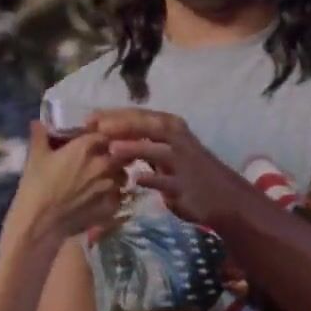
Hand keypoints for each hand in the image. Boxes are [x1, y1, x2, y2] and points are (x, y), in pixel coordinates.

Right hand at [6, 121, 126, 242]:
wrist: (39, 222)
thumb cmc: (36, 186)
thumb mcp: (35, 157)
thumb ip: (40, 136)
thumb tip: (38, 122)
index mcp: (86, 146)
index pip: (104, 133)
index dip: (100, 137)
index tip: (93, 141)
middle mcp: (104, 163)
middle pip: (118, 153)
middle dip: (111, 155)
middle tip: (99, 161)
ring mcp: (110, 185)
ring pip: (123, 175)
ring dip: (115, 175)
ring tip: (102, 181)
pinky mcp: (111, 205)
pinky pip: (119, 196)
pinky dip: (113, 196)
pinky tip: (101, 199)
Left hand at [87, 109, 248, 228]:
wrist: (222, 196)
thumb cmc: (189, 171)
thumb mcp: (166, 150)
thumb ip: (142, 141)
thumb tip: (108, 134)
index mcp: (171, 127)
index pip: (139, 114)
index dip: (113, 114)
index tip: (88, 118)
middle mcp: (177, 139)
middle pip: (147, 126)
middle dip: (120, 125)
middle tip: (94, 127)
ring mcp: (182, 162)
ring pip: (156, 150)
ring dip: (135, 148)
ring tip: (111, 149)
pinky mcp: (184, 185)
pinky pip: (166, 182)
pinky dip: (151, 180)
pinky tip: (135, 180)